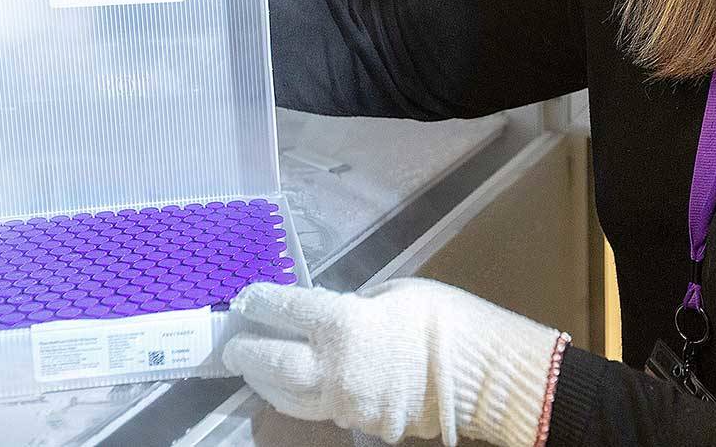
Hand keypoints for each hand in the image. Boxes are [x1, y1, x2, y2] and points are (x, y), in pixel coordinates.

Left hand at [223, 278, 562, 446]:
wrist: (483, 376)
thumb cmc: (445, 321)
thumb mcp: (397, 292)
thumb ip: (359, 304)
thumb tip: (339, 314)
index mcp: (342, 323)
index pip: (285, 311)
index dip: (261, 303)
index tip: (247, 298)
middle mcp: (333, 367)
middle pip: (272, 365)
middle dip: (248, 354)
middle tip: (233, 346)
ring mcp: (345, 402)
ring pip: (289, 397)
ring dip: (267, 383)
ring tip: (254, 371)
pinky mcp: (360, 423)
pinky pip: (321, 409)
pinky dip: (301, 398)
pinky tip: (298, 388)